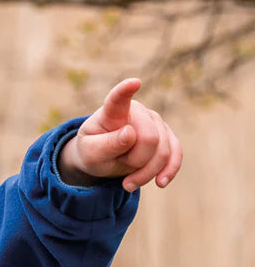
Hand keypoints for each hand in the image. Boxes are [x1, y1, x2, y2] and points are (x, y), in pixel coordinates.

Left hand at [57, 78, 182, 191]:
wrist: (102, 159)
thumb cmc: (92, 151)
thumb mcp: (91, 153)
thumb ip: (107, 144)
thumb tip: (130, 133)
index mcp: (112, 112)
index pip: (118, 99)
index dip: (125, 91)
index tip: (133, 83)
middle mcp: (137, 112)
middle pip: (149, 138)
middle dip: (136, 160)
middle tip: (118, 166)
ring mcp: (155, 122)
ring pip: (164, 150)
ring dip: (146, 173)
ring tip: (127, 183)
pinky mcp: (166, 137)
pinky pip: (175, 154)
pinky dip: (168, 170)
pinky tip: (160, 182)